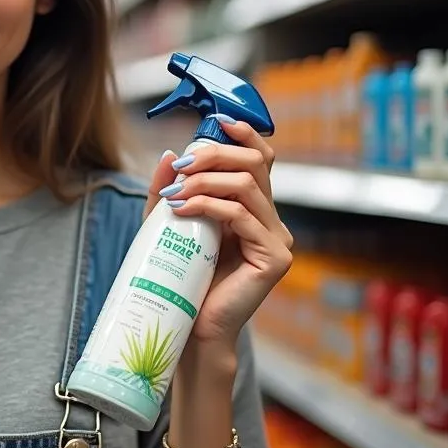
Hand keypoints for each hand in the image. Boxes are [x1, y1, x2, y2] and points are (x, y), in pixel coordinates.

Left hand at [143, 117, 292, 350]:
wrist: (191, 326)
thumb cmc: (182, 276)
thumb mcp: (170, 223)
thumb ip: (171, 189)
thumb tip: (171, 154)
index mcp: (254, 208)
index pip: (260, 159)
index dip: (244, 135)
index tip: (215, 121)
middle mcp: (271, 220)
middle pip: (255, 164)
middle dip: (215, 155)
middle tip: (182, 164)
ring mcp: (277, 239)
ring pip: (247, 187)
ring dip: (206, 181)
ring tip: (175, 193)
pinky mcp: (274, 258)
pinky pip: (242, 217)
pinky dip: (209, 206)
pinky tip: (182, 210)